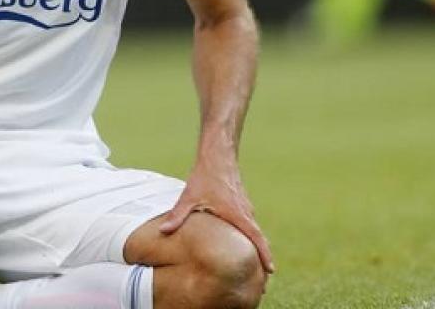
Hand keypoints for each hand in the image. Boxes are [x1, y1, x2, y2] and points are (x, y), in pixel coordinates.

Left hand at [159, 162, 273, 273]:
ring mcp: (245, 207)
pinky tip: (244, 242)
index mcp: (236, 214)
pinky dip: (251, 235)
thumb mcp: (189, 197)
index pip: (255, 238)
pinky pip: (250, 223)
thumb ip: (178, 216)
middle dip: (263, 257)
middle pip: (259, 238)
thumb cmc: (204, 176)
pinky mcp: (242, 202)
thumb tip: (163, 231)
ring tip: (257, 264)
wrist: (218, 155)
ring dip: (257, 246)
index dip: (264, 254)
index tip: (271, 270)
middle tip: (265, 278)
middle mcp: (245, 212)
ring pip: (255, 230)